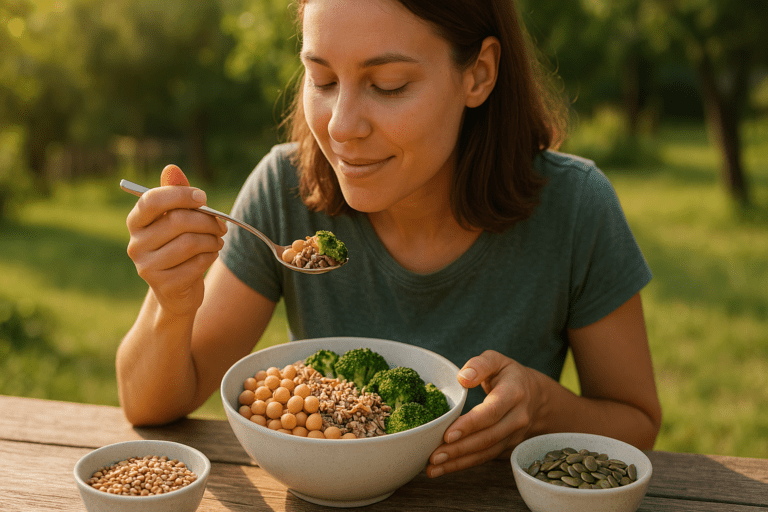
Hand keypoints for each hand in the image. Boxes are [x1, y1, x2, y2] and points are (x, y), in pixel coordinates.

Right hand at [126, 165, 227, 315]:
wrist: (177, 291)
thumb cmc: (179, 247)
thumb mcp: (178, 220)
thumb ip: (176, 195)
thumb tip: (171, 168)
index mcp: (136, 222)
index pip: (152, 200)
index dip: (180, 195)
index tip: (203, 197)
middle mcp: (135, 244)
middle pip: (177, 221)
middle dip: (207, 221)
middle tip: (221, 225)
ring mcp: (146, 267)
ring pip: (189, 243)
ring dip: (212, 240)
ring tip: (217, 241)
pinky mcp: (163, 285)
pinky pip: (196, 264)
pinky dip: (210, 257)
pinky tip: (210, 256)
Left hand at [427, 350, 539, 477]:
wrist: (536, 396)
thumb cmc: (509, 375)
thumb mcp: (497, 360)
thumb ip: (480, 365)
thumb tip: (463, 378)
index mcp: (514, 393)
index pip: (492, 412)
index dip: (470, 425)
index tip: (448, 434)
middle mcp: (517, 418)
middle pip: (487, 437)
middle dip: (459, 449)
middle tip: (434, 456)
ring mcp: (514, 436)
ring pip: (485, 452)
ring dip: (458, 462)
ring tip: (432, 468)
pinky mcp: (507, 447)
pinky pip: (484, 457)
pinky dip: (463, 464)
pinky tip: (443, 468)